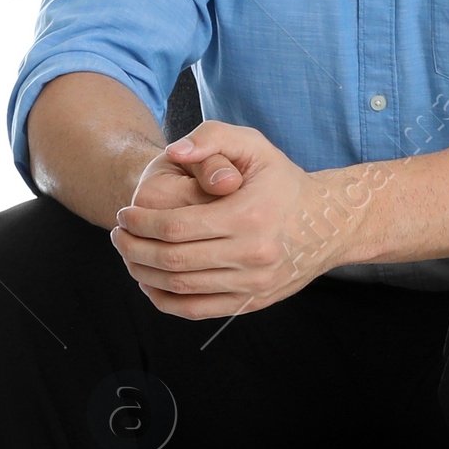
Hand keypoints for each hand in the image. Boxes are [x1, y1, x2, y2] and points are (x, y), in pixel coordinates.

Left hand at [112, 121, 360, 318]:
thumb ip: (212, 137)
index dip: (140, 223)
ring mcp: (253, 284)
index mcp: (247, 216)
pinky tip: (151, 283)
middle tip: (118, 235)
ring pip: (181, 289)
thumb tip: (175, 153)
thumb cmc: (284, 182)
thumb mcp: (255, 146)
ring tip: (129, 256)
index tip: (124, 215)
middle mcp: (251, 255)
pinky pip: (198, 310)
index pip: (175, 227)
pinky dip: (166, 300)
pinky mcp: (252, 302)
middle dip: (134, 249)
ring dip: (144, 274)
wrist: (330, 223)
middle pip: (172, 261)